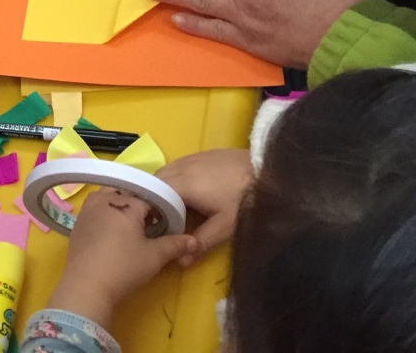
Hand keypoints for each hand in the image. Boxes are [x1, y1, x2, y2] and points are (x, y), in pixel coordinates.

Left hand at [47, 190, 198, 329]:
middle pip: (129, 193)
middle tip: (149, 226)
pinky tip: (113, 234)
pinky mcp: (78, 220)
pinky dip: (108, 214)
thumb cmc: (124, 267)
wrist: (87, 285)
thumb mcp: (154, 256)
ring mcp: (88, 207)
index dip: (161, 210)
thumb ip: (175, 244)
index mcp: (126, 201)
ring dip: (122, 207)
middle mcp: (105, 197)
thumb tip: (194, 241)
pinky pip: (97, 208)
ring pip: (110, 197)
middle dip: (140, 205)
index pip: (150, 197)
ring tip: (132, 228)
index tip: (167, 224)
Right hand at [155, 149, 253, 266]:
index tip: (150, 225)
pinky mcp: (201, 154)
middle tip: (159, 218)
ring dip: (163, 187)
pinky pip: (177, 165)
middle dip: (154, 198)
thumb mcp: (225, 226)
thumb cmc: (244, 199)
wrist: (267, 171)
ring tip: (171, 206)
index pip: (153, 194)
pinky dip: (174, 178)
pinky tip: (188, 191)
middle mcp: (181, 167)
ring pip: (165, 171)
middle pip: (156, 181)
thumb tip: (181, 260)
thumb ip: (201, 241)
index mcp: (182, 184)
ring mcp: (190, 158)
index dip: (149, 209)